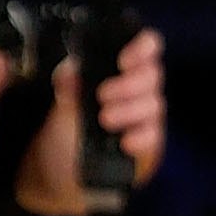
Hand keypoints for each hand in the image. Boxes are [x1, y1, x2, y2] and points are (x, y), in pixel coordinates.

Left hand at [53, 25, 165, 182]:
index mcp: (123, 69)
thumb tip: (73, 71)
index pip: (147, 46)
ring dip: (129, 109)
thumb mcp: (61, 103)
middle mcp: (139, 90)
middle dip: (128, 84)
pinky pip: (154, 136)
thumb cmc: (66, 128)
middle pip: (152, 75)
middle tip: (101, 95)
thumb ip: (68, 84)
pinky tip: (124, 142)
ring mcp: (146, 117)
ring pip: (154, 105)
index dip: (142, 47)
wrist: (61, 170)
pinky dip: (141, 137)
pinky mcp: (148, 144)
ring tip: (104, 119)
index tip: (123, 60)